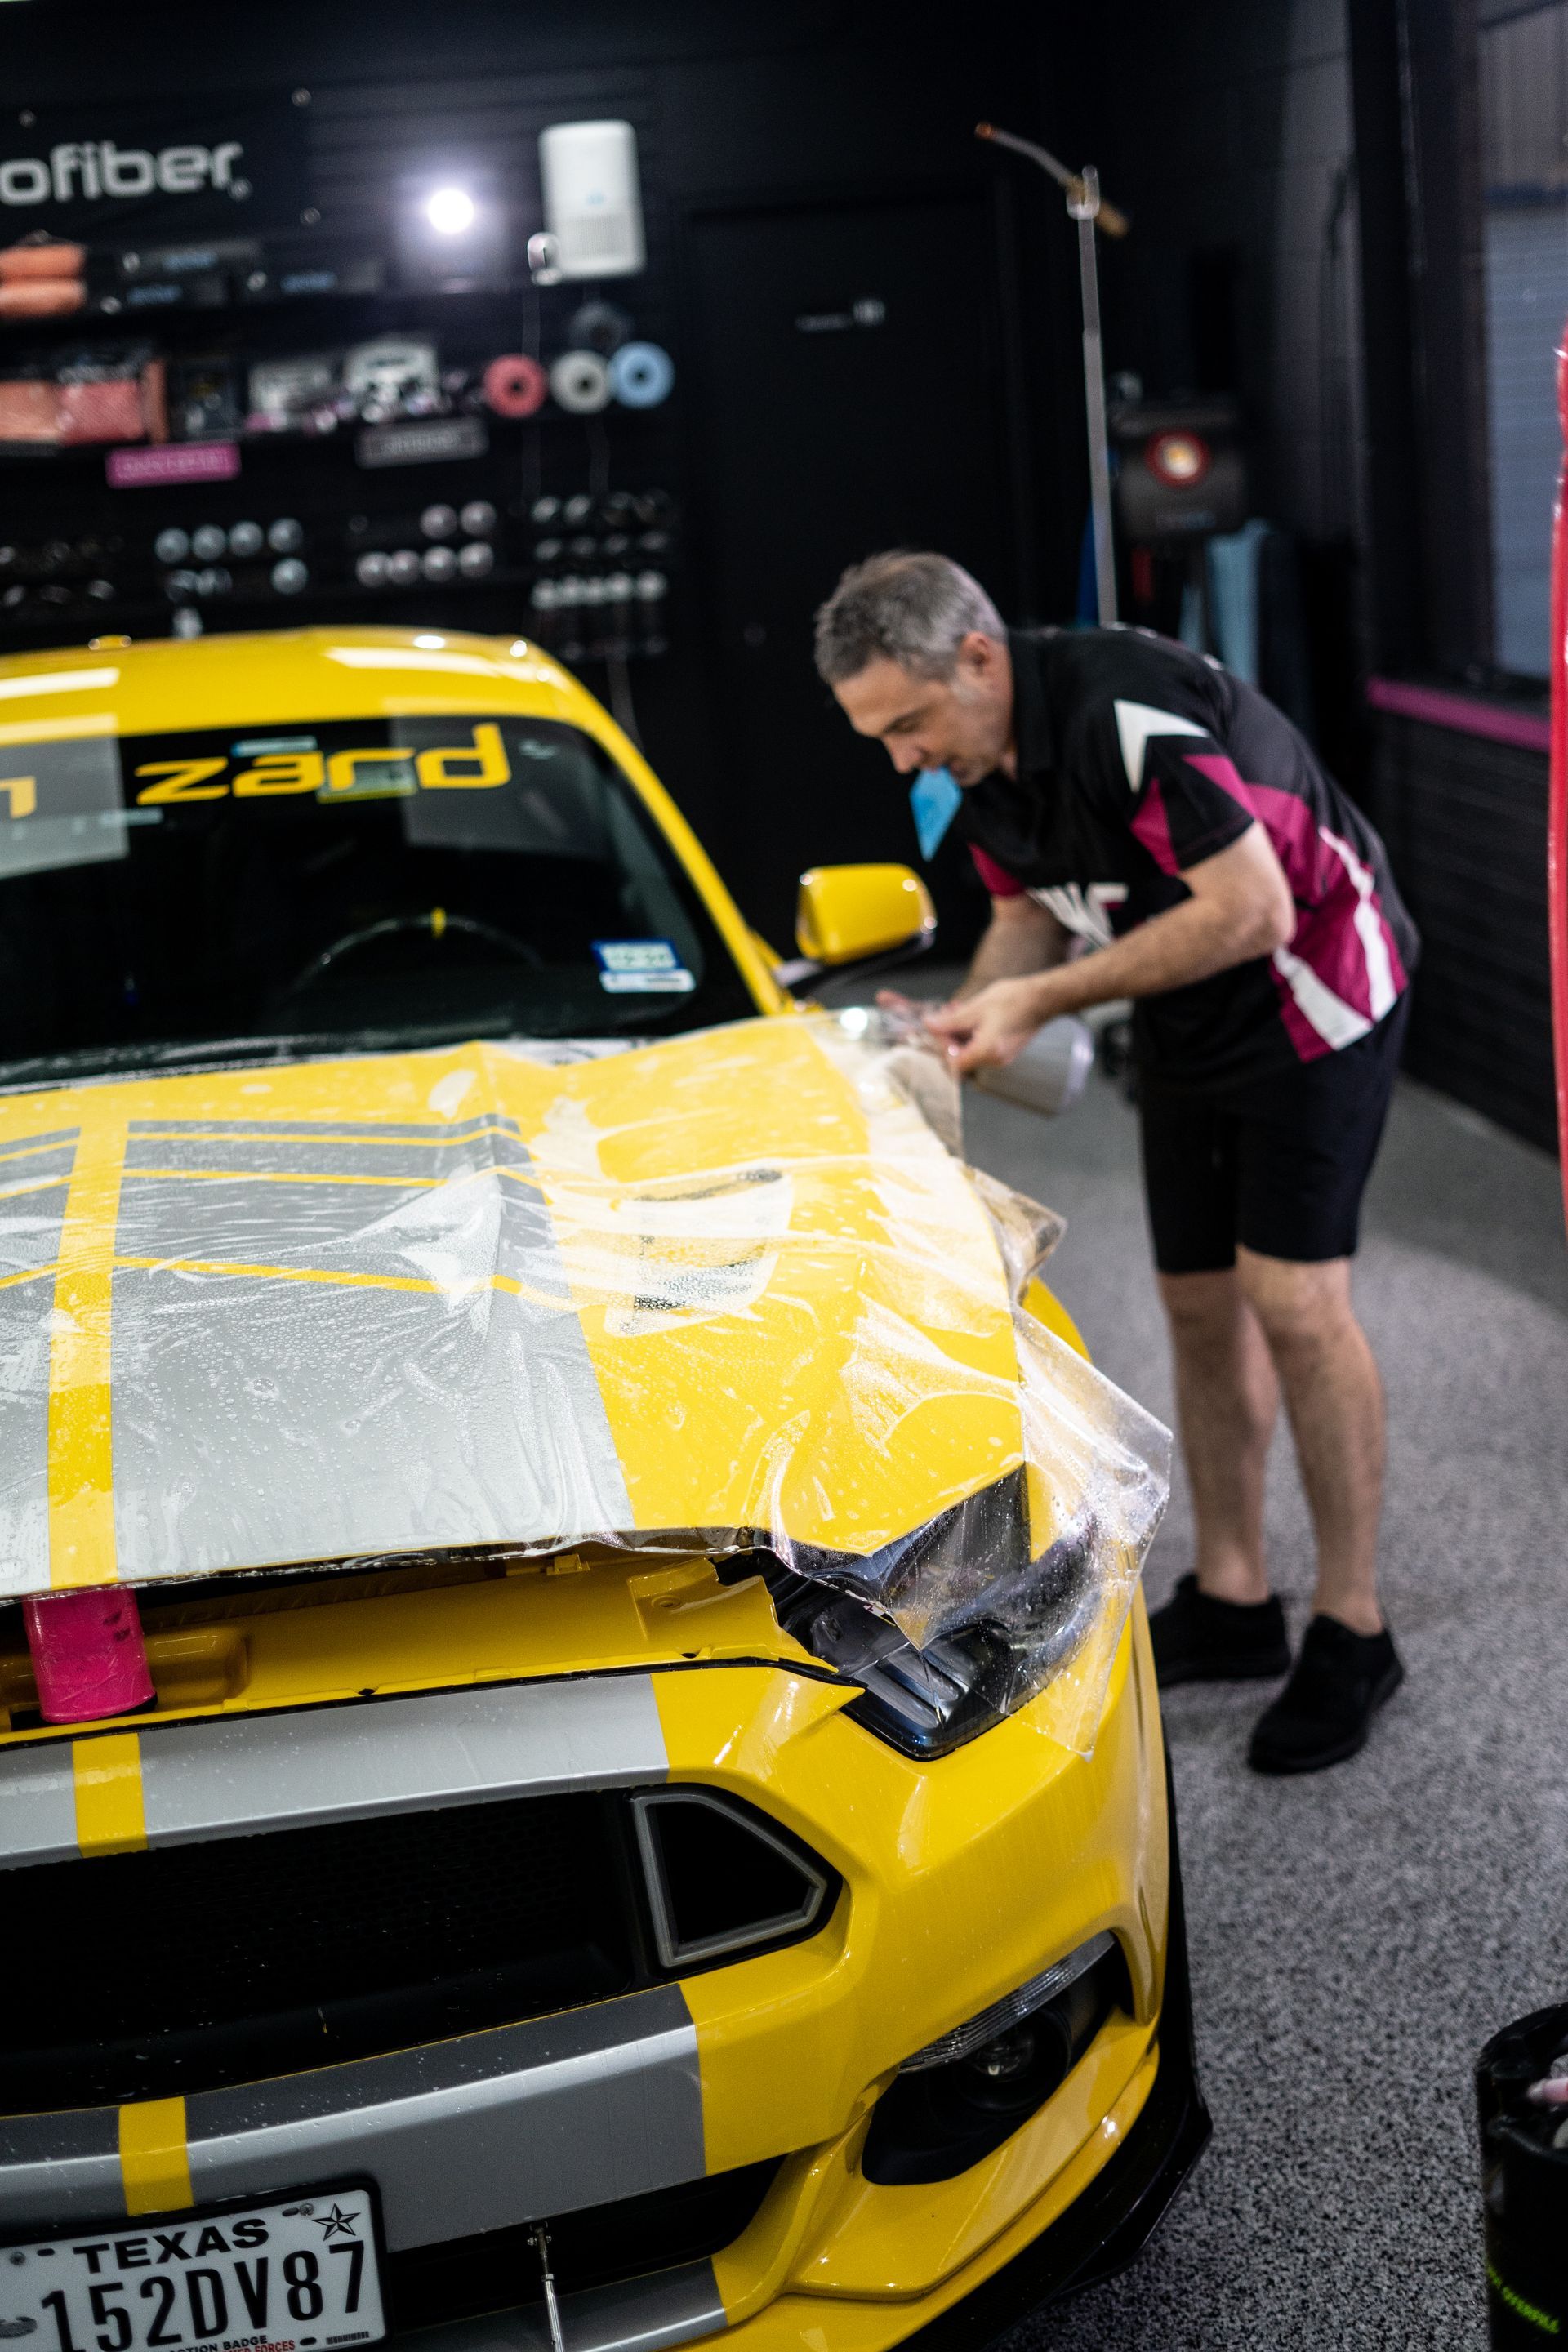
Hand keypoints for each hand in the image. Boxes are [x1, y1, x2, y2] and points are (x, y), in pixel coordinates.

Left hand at [923, 976, 1055, 1072]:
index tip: (937, 1026)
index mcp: (987, 1051)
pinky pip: (980, 1047)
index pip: (953, 1062)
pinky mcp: (1003, 1050)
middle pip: (960, 1058)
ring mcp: (1000, 1057)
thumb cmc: (1016, 1000)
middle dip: (948, 1036)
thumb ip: (950, 1020)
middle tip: (944, 1015)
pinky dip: (970, 1033)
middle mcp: (995, 1060)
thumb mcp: (976, 1007)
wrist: (1042, 998)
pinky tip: (968, 1015)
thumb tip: (930, 1025)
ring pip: (969, 1051)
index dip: (942, 1045)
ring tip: (956, 1010)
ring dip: (958, 1032)